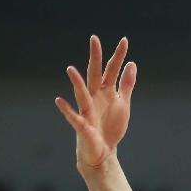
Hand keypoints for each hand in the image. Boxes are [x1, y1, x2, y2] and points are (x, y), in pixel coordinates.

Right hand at [56, 35, 135, 169]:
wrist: (104, 152)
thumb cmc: (111, 127)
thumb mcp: (123, 105)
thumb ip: (126, 85)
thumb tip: (131, 64)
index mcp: (106, 92)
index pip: (111, 70)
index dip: (118, 56)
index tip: (124, 40)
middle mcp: (94, 97)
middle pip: (95, 75)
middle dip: (95, 58)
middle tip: (94, 39)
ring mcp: (87, 111)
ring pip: (81, 94)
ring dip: (76, 83)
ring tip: (70, 70)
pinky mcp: (83, 126)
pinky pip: (74, 117)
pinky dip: (67, 110)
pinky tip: (59, 101)